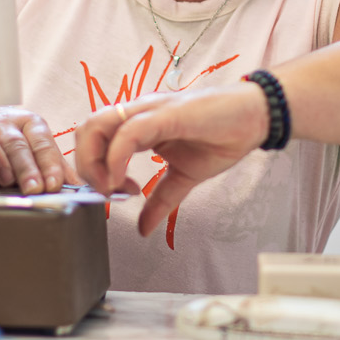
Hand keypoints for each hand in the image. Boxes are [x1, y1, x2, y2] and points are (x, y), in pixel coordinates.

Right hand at [0, 107, 69, 193]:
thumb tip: (81, 190)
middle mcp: (5, 123)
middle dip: (26, 168)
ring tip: (6, 181)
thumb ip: (57, 169)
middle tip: (35, 189)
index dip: (49, 163)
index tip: (54, 184)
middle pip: (16, 143)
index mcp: (30, 123)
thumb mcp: (38, 151)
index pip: (41, 141)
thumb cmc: (16, 143)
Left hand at [69, 81, 269, 235]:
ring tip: (109, 187)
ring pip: (99, 125)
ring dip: (94, 161)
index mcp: (139, 124)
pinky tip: (124, 182)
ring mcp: (150, 110)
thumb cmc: (222, 137)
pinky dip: (117, 157)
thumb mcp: (184, 177)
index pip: (95, 137)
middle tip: (104, 192)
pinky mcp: (167, 114)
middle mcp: (138, 112)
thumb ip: (161, 200)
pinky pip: (130, 132)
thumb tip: (144, 229)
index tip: (112, 193)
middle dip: (83, 165)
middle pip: (87, 129)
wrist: (255, 118)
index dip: (92, 168)